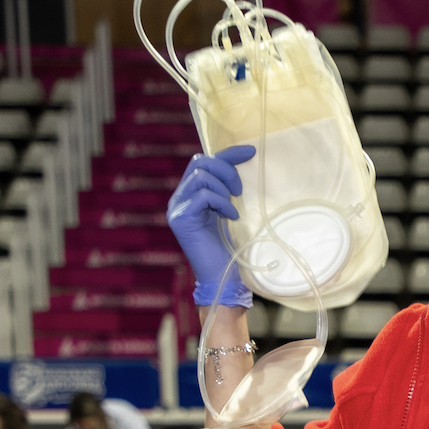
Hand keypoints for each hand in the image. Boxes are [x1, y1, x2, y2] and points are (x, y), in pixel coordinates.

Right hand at [169, 146, 256, 307]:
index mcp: (190, 193)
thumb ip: (228, 191)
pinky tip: (231, 217)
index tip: (251, 152)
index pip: (204, 162)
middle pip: (200, 163)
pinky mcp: (180, 219)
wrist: (222, 277)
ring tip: (232, 207)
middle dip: (226, 171)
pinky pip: (203, 195)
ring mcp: (177, 207)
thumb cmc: (230, 248)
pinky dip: (222, 203)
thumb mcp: (230, 212)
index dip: (228, 154)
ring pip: (200, 176)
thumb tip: (243, 166)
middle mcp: (179, 197)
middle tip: (240, 191)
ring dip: (223, 188)